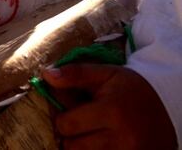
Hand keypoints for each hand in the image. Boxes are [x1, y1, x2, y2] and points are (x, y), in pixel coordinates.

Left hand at [42, 64, 175, 148]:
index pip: (66, 124)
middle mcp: (121, 137)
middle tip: (82, 125)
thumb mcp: (106, 74)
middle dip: (71, 135)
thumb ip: (75, 74)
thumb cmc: (132, 90)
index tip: (71, 113)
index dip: (63, 118)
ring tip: (93, 135)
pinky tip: (100, 143)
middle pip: (72, 146)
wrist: (170, 110)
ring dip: (82, 148)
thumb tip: (46, 75)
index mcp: (112, 111)